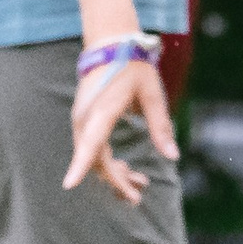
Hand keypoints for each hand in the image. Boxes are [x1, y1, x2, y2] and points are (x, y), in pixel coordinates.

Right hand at [64, 54, 177, 204]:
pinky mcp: (84, 122)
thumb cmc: (134, 67)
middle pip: (96, 160)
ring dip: (115, 174)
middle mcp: (86, 119)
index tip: (69, 185)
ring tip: (140, 185)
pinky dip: (108, 163)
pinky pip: (93, 150)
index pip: (89, 142)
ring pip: (94, 158)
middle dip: (116, 181)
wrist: (110, 44)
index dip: (79, 165)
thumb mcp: (153, 94)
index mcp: (103, 110)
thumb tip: (173, 157)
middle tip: (137, 199)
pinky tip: (127, 168)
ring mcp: (82, 121)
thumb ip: (161, 127)